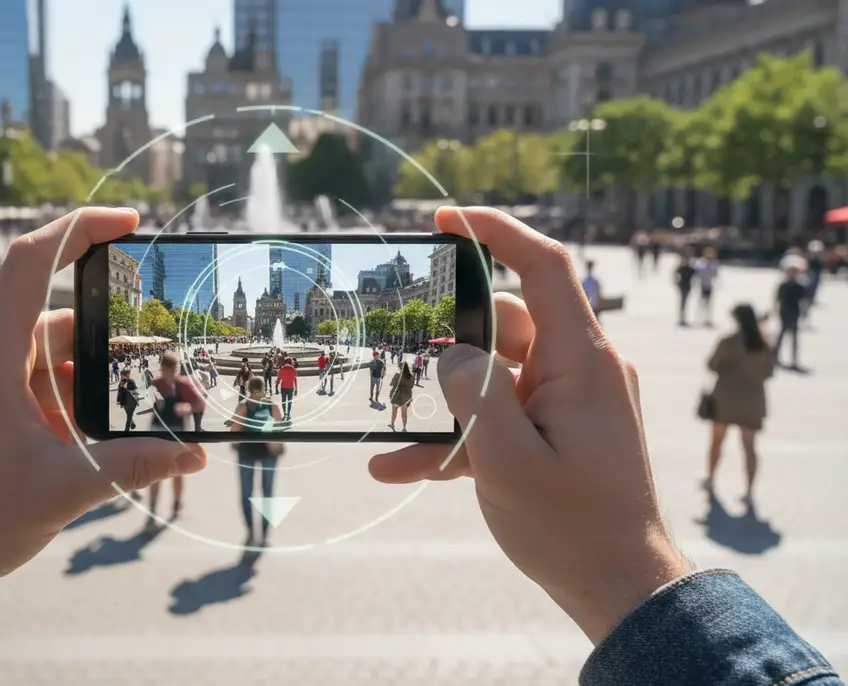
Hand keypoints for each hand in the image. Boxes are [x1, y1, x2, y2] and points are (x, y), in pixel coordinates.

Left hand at [0, 208, 206, 608]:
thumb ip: (132, 464)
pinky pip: (14, 385)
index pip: (33, 259)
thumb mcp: (61, 490)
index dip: (82, 228)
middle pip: (49, 323)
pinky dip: (51, 403)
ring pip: (33, 360)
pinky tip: (81, 443)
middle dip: (102, 347)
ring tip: (123, 421)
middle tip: (152, 367)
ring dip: (78, 385)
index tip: (129, 223)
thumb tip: (194, 455)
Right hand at [369, 207, 689, 644]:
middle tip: (398, 353)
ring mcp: (567, 402)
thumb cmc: (574, 527)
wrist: (621, 588)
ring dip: (444, 403)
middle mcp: (578, 370)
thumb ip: (474, 396)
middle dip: (449, 341)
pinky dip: (456, 437)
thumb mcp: (509, 462)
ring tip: (392, 434)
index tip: (445, 219)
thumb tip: (450, 356)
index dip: (497, 231)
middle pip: (504, 324)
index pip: (544, 267)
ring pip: (492, 375)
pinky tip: (398, 466)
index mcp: (583, 360)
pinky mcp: (554, 432)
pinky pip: (497, 417)